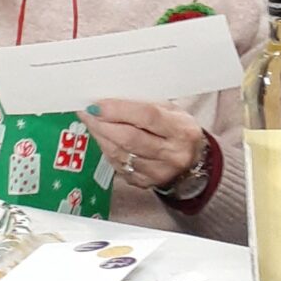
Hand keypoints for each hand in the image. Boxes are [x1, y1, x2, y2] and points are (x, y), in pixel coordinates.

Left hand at [78, 100, 203, 188]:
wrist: (193, 161)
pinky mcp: (145, 183)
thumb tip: (111, 98)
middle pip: (129, 138)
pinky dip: (106, 150)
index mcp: (182, 131)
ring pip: (120, 154)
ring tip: (90, 121)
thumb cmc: (179, 129)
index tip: (98, 103)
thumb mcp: (172, 111)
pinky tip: (101, 138)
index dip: (119, 110)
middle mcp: (172, 154)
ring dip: (100, 136)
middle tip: (86, 111)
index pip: (147, 117)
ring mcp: (158, 172)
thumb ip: (146, 104)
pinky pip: (118, 166)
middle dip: (102, 123)